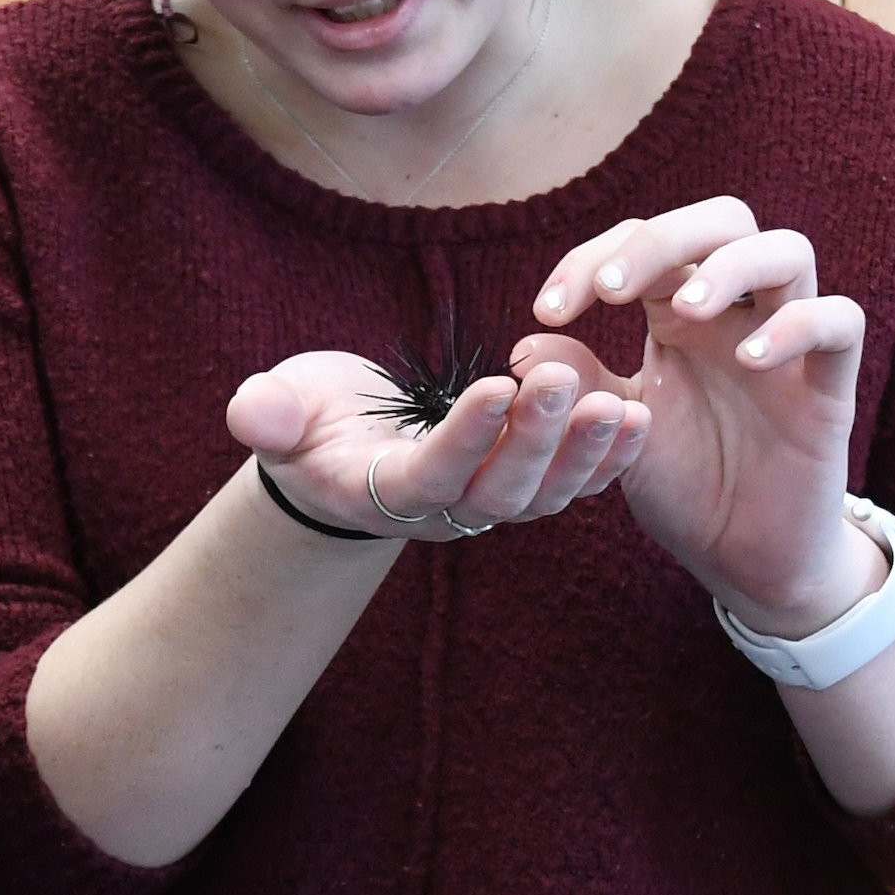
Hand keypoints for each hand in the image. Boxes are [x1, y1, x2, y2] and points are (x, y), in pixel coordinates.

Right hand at [224, 347, 645, 541]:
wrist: (342, 451)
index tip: (498, 385)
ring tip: (625, 405)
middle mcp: (443, 512)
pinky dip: (608, 460)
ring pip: (545, 496)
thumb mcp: (280, 408)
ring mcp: (487, 506)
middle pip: (499, 493)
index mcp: (383, 492)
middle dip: (537, 440)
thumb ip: (268, 414)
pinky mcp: (521, 488)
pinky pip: (572, 486)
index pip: (432, 474)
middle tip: (568, 381)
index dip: (466, 438)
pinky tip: (641, 420)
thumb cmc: (310, 421)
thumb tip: (253, 415)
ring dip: (586, 454)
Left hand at [520, 197, 880, 632]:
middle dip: (662, 239)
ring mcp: (789, 341)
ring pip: (789, 250)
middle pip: (723, 220)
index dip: (590, 257)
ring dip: (732, 268)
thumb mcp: (615, 432)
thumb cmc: (685, 482)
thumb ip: (580, 385)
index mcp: (679, 312)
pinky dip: (798, 325)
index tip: (548, 311)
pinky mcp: (830, 385)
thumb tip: (524, 349)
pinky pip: (841, 321)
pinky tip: (750, 359)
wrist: (742, 556)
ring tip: (685, 313)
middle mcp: (737, 312)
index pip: (644, 241)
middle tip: (609, 290)